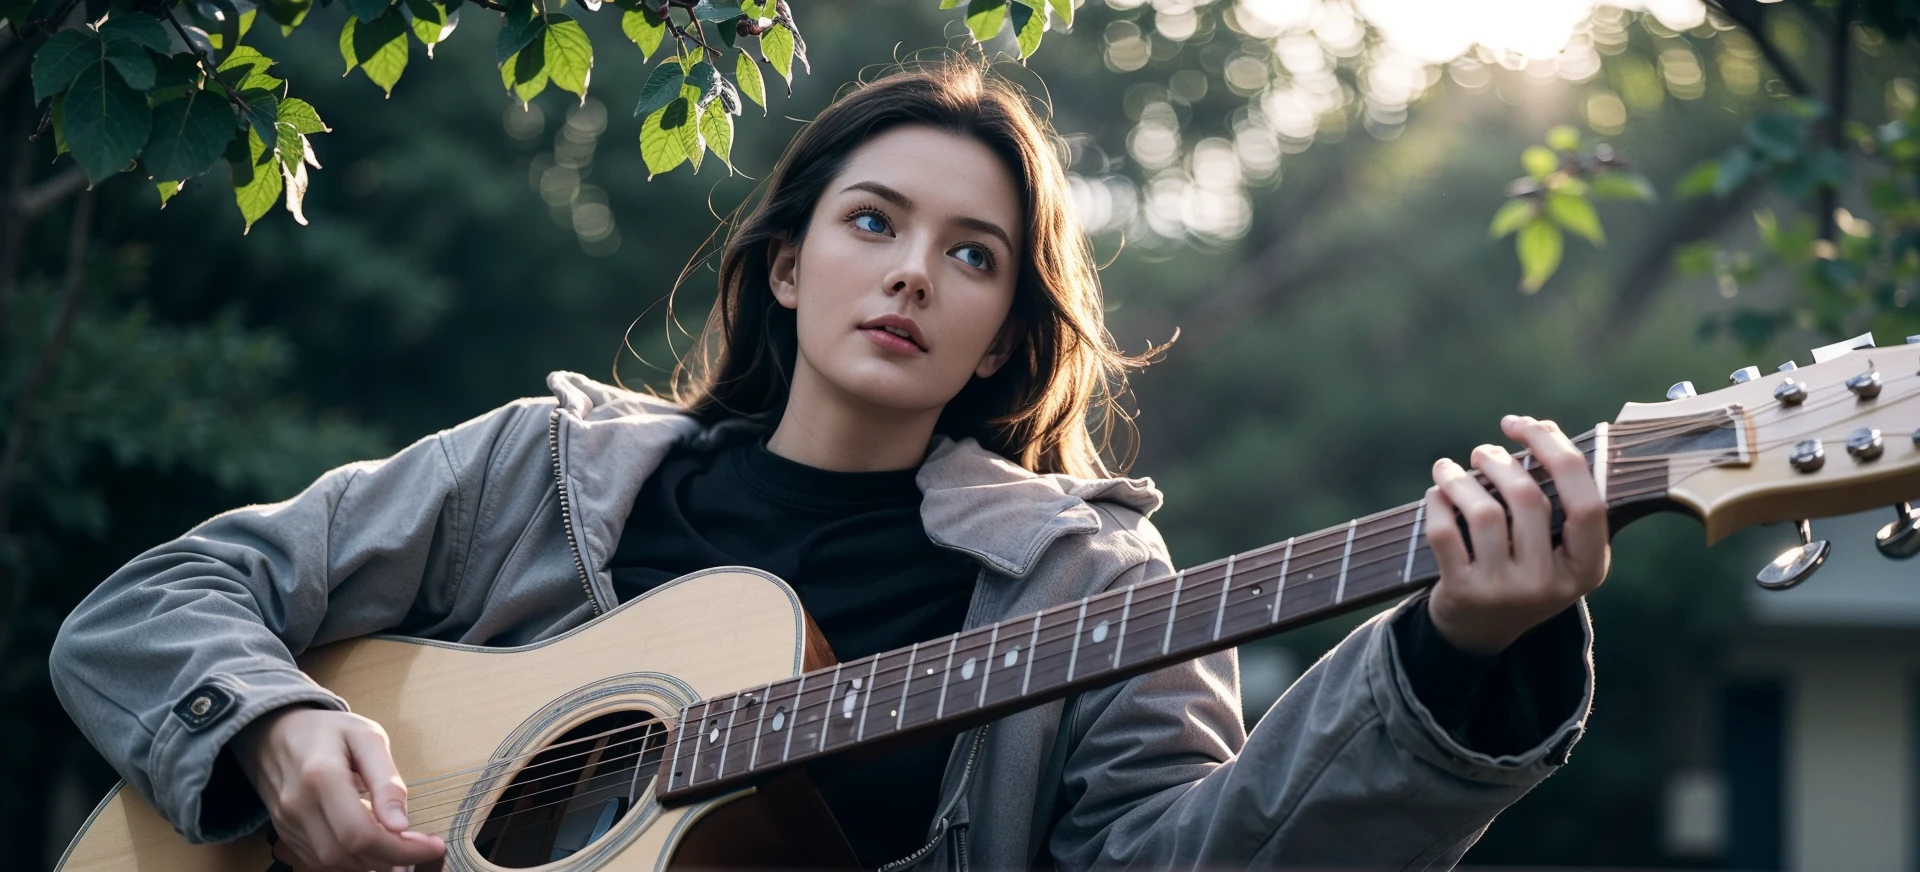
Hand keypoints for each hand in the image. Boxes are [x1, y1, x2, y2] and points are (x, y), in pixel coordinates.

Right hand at [231, 705, 445, 871]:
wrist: (275, 733)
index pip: (360, 834)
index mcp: (321, 775)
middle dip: (392, 858)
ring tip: (399, 845)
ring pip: (334, 863)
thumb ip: (385, 779)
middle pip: (348, 854)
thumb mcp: (366, 737)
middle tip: (420, 846)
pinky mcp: (284, 833)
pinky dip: (351, 860)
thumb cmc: (328, 731)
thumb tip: (401, 823)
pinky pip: (320, 861)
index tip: (432, 846)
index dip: (400, 849)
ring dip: (372, 862)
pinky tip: (371, 845)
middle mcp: (298, 805)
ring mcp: (287, 823)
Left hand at [1423, 415, 1609, 654]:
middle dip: (1501, 462)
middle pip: (1528, 499)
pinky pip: (1445, 532)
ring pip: (1484, 513)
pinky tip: (1437, 493)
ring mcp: (1504, 591)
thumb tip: (1537, 427)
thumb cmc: (1524, 570)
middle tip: (1484, 451)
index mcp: (1587, 568)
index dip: (1557, 452)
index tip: (1529, 425)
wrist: (1481, 631)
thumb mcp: (1559, 550)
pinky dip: (1438, 503)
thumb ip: (1559, 500)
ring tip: (1449, 468)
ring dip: (1461, 478)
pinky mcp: (1462, 593)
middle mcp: (1550, 584)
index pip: (1586, 502)